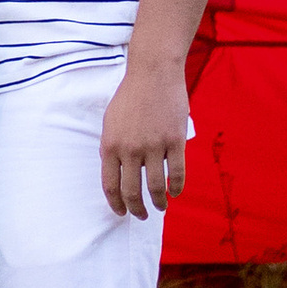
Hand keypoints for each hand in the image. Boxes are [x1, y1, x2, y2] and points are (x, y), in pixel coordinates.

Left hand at [99, 47, 188, 217]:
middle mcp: (130, 149)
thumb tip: (116, 173)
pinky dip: (177, 187)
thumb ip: (112, 147)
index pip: (110, 185)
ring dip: (158, 202)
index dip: (116, 204)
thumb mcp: (110, 121)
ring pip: (155, 187)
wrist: (153, 71)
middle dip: (137, 209)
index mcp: (110, 144)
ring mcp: (153, 145)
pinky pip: (176, 173)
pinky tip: (176, 192)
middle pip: (132, 191)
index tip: (122, 212)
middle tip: (142, 215)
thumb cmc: (130, 95)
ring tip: (161, 207)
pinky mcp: (175, 140)